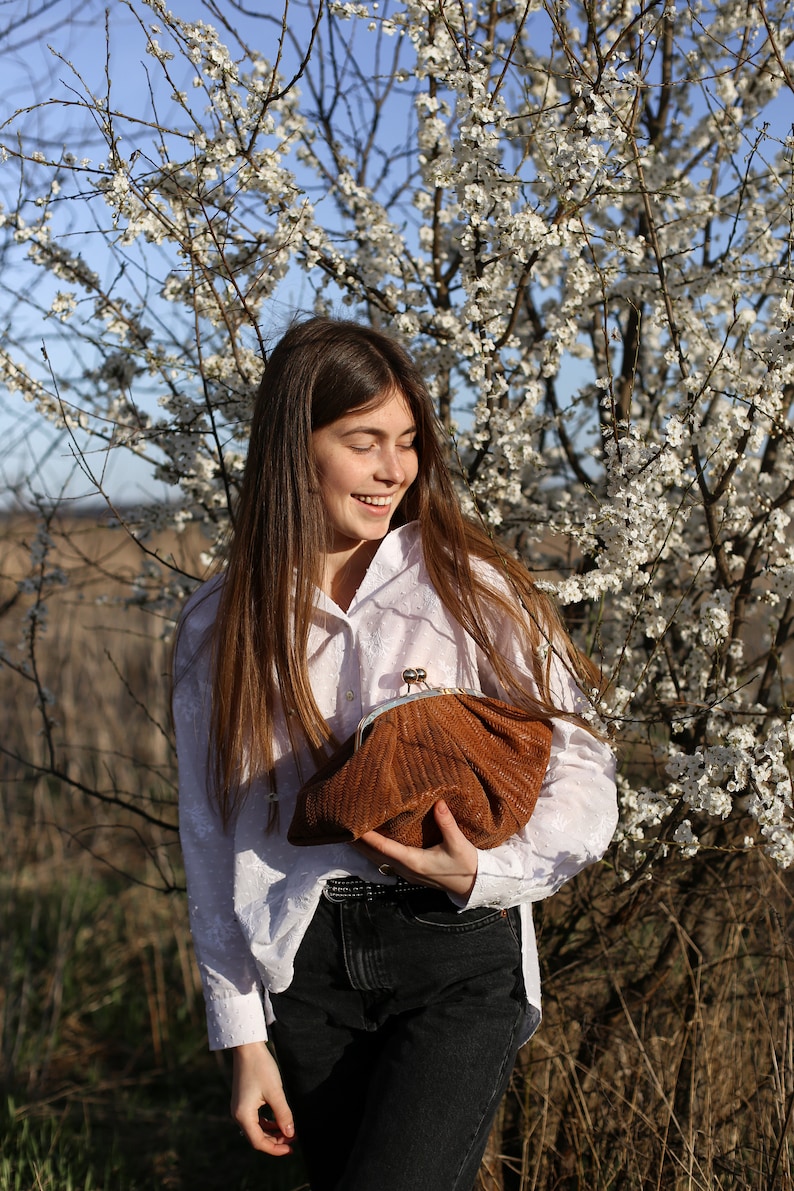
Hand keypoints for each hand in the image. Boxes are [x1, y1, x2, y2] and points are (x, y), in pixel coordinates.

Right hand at [231, 1041, 294, 1154]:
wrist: (248, 1048)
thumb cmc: (261, 1067)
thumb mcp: (275, 1092)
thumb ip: (283, 1114)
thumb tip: (291, 1134)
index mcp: (243, 1115)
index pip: (259, 1142)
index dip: (276, 1148)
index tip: (291, 1148)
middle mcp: (238, 1115)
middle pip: (257, 1137)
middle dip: (276, 1140)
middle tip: (294, 1138)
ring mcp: (239, 1108)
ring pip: (257, 1129)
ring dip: (272, 1132)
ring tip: (289, 1130)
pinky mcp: (243, 1102)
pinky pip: (255, 1119)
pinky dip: (267, 1123)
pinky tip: (279, 1120)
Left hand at [355, 800, 477, 899]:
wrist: (472, 885)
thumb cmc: (465, 865)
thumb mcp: (459, 844)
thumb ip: (447, 824)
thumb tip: (439, 803)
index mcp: (414, 861)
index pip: (384, 848)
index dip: (367, 837)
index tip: (353, 826)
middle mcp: (405, 868)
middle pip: (374, 854)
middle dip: (357, 841)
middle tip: (340, 825)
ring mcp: (405, 871)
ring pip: (377, 858)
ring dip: (362, 846)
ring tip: (347, 831)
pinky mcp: (408, 870)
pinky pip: (384, 859)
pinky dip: (373, 849)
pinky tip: (367, 841)